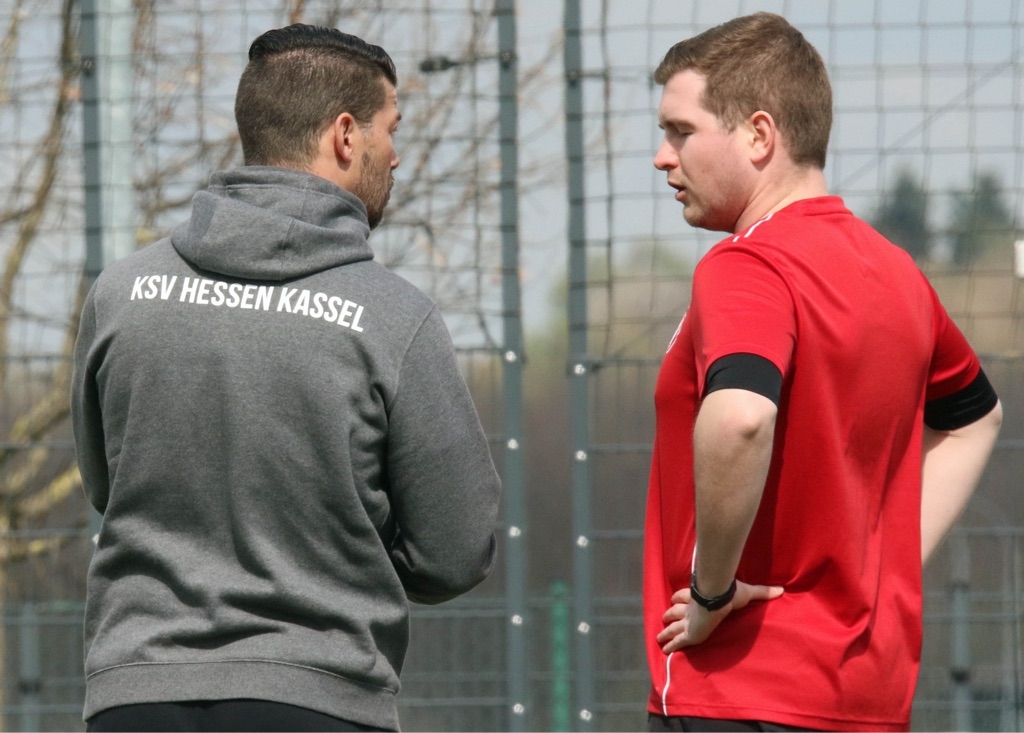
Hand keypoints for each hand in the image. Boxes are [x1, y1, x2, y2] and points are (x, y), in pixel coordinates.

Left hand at [656, 580, 783, 653]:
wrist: (718, 598)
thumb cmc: (730, 594)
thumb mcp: (748, 593)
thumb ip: (762, 592)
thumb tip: (782, 590)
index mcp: (701, 598)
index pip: (686, 597)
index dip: (680, 598)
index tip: (676, 600)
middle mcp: (692, 609)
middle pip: (676, 612)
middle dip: (671, 615)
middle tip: (664, 619)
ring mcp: (689, 621)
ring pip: (673, 625)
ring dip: (666, 630)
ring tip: (659, 637)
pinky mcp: (688, 633)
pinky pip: (677, 640)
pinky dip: (671, 645)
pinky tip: (664, 650)